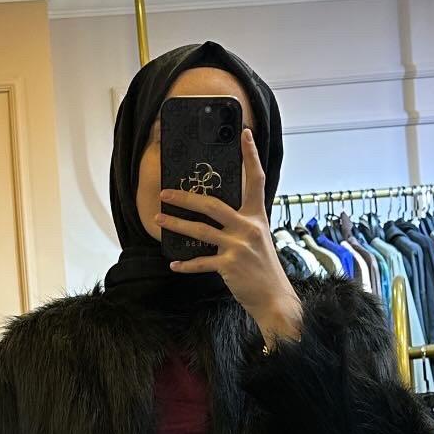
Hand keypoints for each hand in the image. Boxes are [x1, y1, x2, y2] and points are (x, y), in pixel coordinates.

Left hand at [158, 127, 303, 344]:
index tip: (244, 134)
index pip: (255, 180)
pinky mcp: (230, 265)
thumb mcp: (259, 240)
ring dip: (176, 225)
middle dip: (186, 197)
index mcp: (257, 217)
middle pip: (213, 204)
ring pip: (200, 231)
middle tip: (166, 192)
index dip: (250, 156)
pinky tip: (174, 263)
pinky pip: (201, 262)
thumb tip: (217, 215)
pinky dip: (186, 264)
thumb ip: (242, 225)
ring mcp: (239, 246)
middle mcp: (249, 227)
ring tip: (158, 219)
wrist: (275, 298)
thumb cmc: (265, 269)